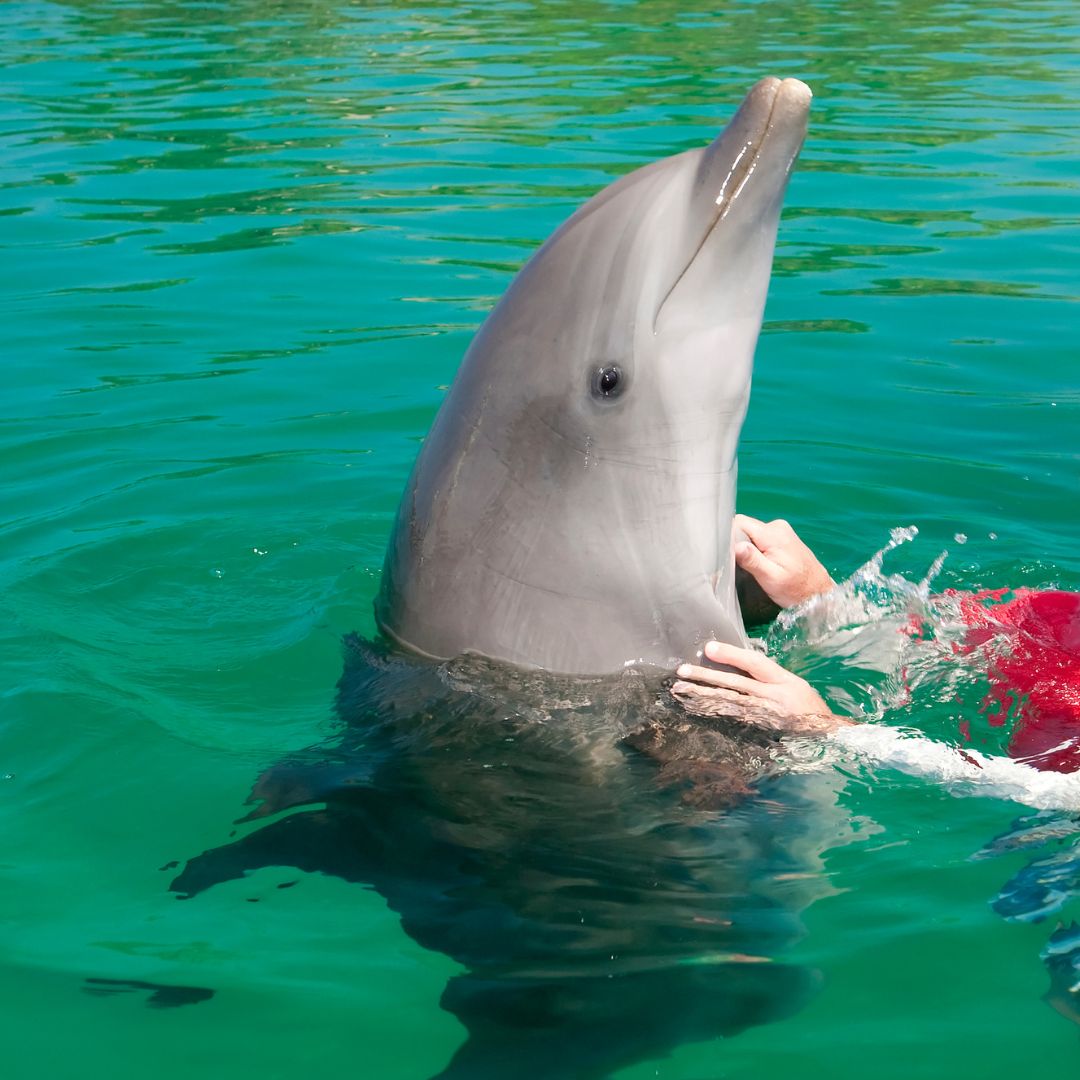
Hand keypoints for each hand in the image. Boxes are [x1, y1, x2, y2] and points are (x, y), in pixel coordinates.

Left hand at [672, 641, 849, 734]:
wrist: (826, 738)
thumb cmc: (809, 707)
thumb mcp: (794, 685)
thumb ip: (768, 675)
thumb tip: (736, 662)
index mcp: (784, 682)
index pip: (755, 664)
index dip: (732, 655)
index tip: (709, 648)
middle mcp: (774, 699)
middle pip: (735, 685)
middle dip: (707, 677)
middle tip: (682, 671)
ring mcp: (765, 718)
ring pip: (729, 704)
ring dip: (703, 697)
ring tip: (681, 691)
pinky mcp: (759, 732)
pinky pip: (732, 720)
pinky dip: (712, 713)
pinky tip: (696, 709)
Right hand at [733, 514, 833, 608]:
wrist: (818, 592)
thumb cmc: (796, 589)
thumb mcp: (771, 578)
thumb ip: (753, 560)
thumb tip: (735, 546)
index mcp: (773, 534)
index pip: (739, 523)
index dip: (728, 536)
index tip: (727, 554)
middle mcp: (776, 526)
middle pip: (744, 527)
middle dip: (737, 543)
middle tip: (740, 565)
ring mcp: (780, 530)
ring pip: (751, 533)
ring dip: (746, 547)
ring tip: (751, 566)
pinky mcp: (782, 536)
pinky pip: (759, 537)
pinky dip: (755, 548)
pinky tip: (760, 563)